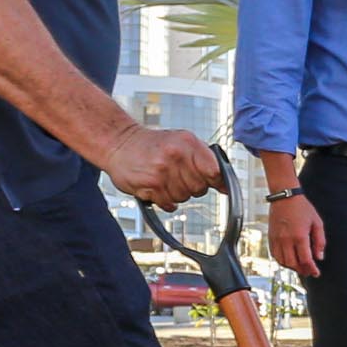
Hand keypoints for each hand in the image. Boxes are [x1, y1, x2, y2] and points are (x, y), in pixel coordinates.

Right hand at [106, 128, 222, 207]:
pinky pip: (168, 204)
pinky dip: (164, 200)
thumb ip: (206, 160)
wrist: (119, 142)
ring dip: (175, 193)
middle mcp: (176, 155)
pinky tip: (156, 187)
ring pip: (184, 197)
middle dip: (192, 186)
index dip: (216, 181)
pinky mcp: (150, 185)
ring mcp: (162, 171)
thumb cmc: (153, 144)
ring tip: (164, 178)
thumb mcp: (182, 142)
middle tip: (177, 175)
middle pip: (200, 188)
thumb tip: (227, 186)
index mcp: (188, 142)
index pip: (215, 171)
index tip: (214, 184)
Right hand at [269, 191, 326, 277]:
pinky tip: (289, 261)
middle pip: (293, 264)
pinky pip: (275, 255)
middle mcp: (286, 240)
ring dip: (292, 267)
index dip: (312, 269)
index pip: (306, 260)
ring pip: (283, 262)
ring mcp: (277, 240)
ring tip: (300, 267)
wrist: (285, 197)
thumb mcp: (317, 223)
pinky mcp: (270, 238)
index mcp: (300, 236)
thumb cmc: (303, 208)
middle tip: (309, 271)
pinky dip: (282, 261)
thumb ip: (320, 241)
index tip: (316, 273)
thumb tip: (319, 257)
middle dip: (302, 270)